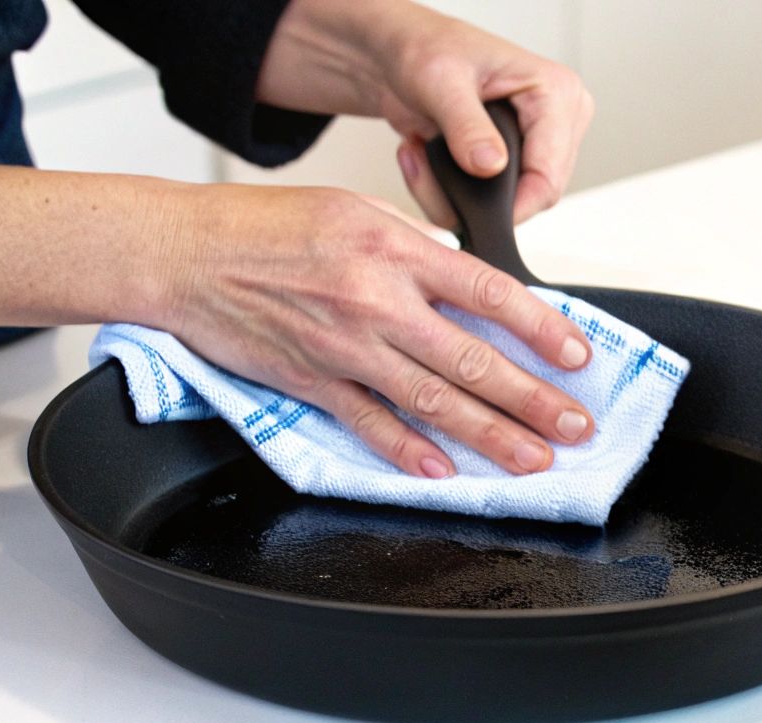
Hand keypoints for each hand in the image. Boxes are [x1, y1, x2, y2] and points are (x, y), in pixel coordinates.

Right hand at [163, 184, 594, 477]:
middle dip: (534, 399)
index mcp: (394, 249)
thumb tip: (469, 286)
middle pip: (472, 359)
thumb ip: (414, 251)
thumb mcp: (354, 212)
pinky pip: (370, 424)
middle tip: (575, 425)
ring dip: (490, 435)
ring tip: (532, 459)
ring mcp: (344, 347)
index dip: (542, 328)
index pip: (489, 292)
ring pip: (433, 400)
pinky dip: (408, 451)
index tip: (577, 356)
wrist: (184, 253)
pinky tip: (444, 472)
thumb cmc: (264, 228)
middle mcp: (376, 300)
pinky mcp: (311, 381)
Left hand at [255, 0, 593, 224]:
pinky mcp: (502, 163)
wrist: (377, 50)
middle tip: (426, 161)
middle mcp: (554, 121)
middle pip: (533, 197)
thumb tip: (493, 168)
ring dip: (450, 191)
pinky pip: (482, 203)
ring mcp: (529, 145)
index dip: (512, 203)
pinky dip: (442, 190)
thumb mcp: (436, 80)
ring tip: (416, 150)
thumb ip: (467, 126)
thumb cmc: (412, 46)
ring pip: (505, 206)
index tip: (468, 202)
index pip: (553, 178)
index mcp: (558, 96)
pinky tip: (418, 154)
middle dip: (473, 193)